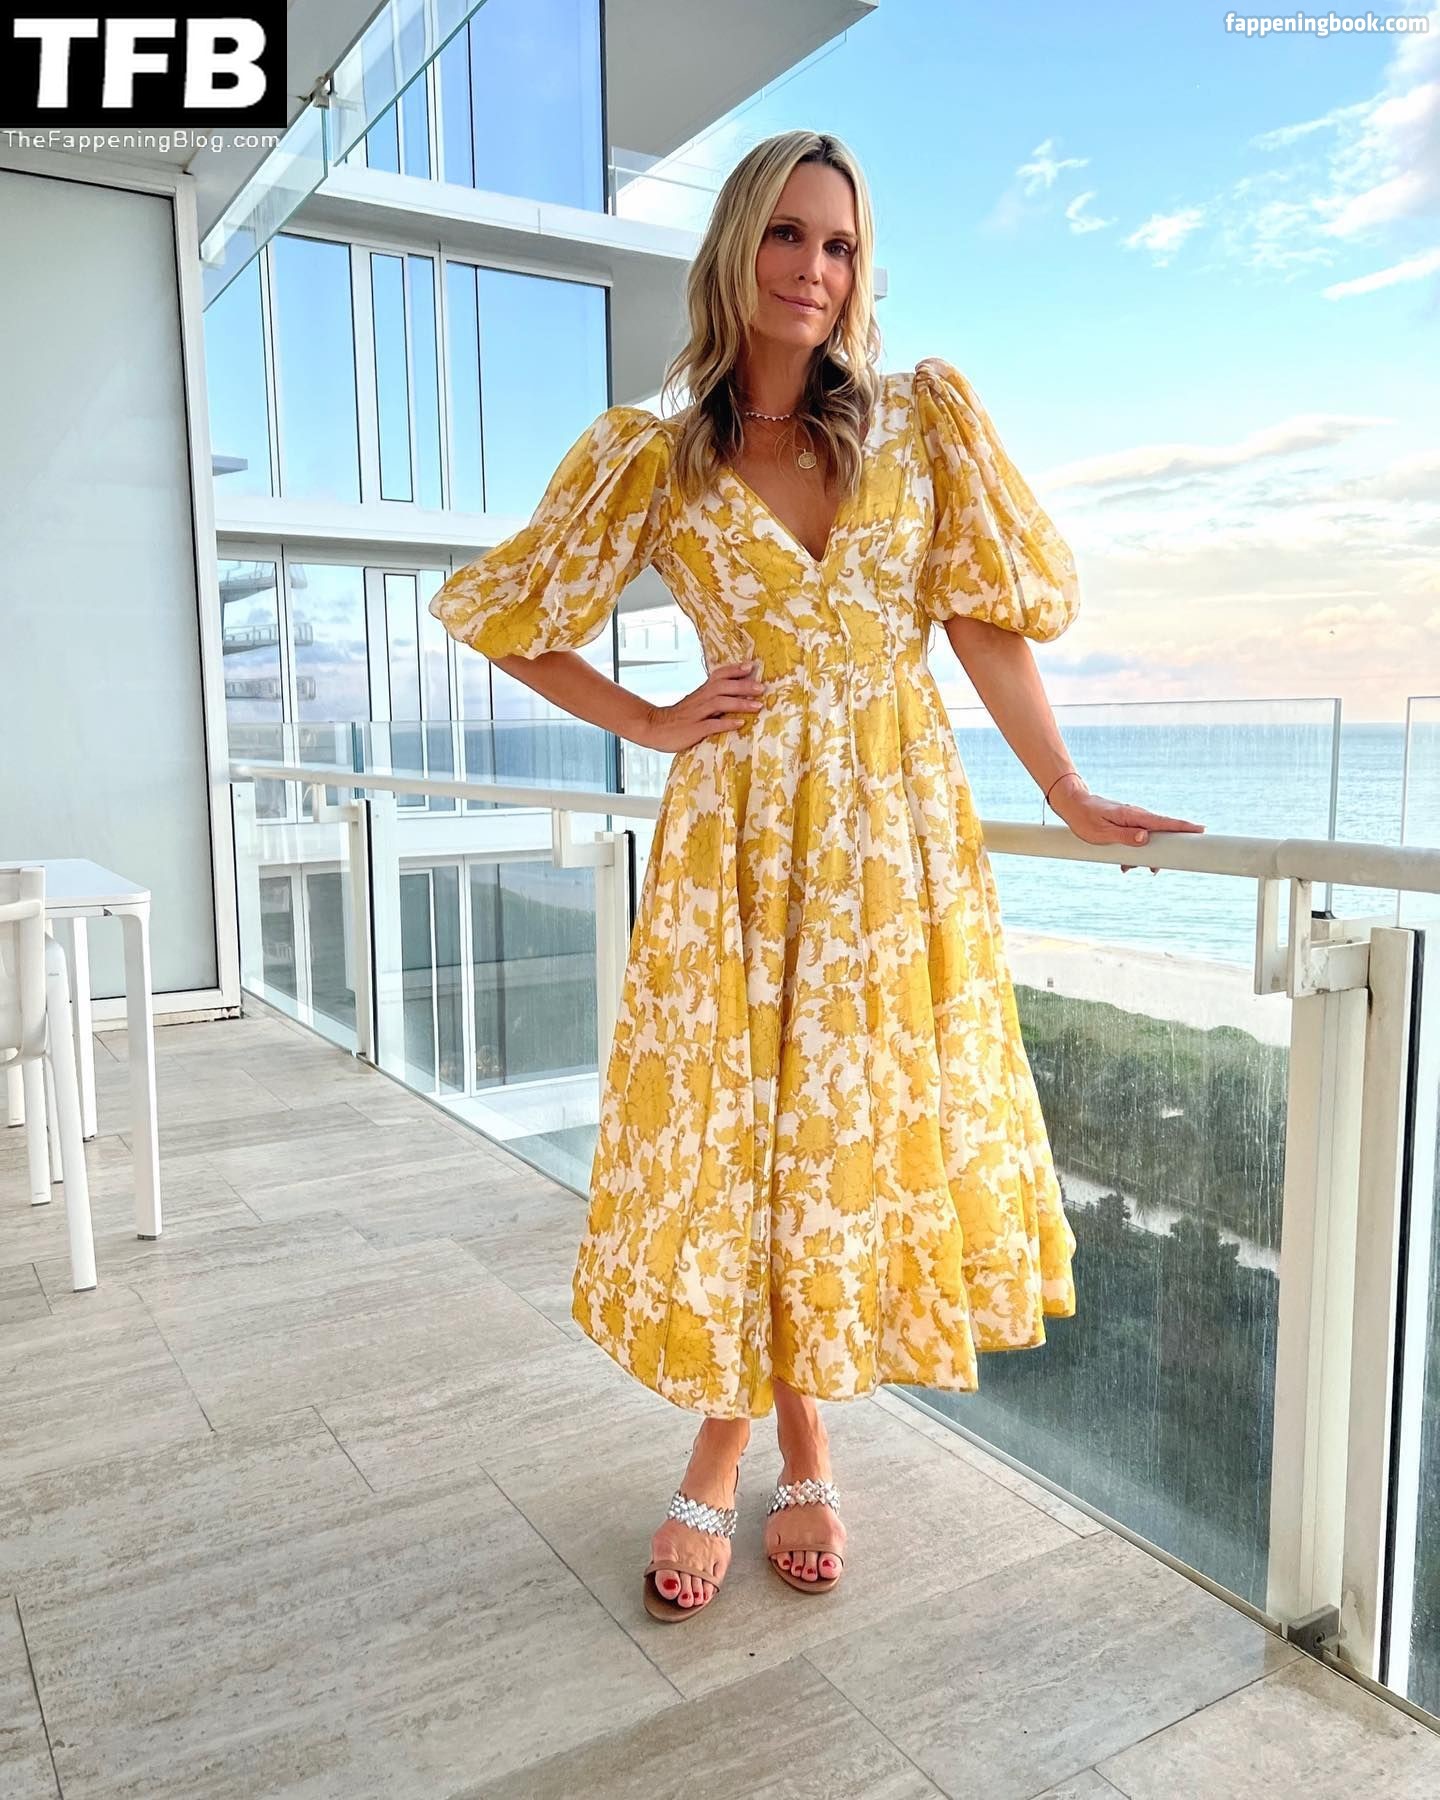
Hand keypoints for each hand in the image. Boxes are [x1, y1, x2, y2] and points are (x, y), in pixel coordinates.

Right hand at [635, 659, 765, 752]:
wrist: (653, 728)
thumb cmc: (678, 719)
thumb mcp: (695, 705)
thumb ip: (712, 700)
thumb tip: (736, 697)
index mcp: (701, 693)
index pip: (718, 676)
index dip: (734, 670)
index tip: (750, 666)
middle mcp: (700, 700)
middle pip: (723, 687)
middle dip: (743, 686)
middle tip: (762, 688)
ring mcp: (697, 714)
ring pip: (719, 703)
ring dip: (740, 703)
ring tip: (757, 706)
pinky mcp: (693, 729)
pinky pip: (711, 725)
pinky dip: (726, 723)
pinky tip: (740, 723)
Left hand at [1047, 775, 1204, 873]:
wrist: (1073, 804)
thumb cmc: (1085, 818)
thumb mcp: (1102, 832)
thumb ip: (1124, 836)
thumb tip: (1146, 838)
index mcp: (1134, 816)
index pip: (1165, 822)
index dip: (1184, 827)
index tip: (1201, 831)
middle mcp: (1137, 816)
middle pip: (1161, 833)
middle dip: (1163, 852)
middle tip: (1156, 868)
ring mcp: (1133, 820)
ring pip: (1149, 840)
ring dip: (1143, 856)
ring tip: (1128, 868)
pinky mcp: (1128, 824)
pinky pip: (1138, 839)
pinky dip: (1134, 852)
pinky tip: (1124, 864)